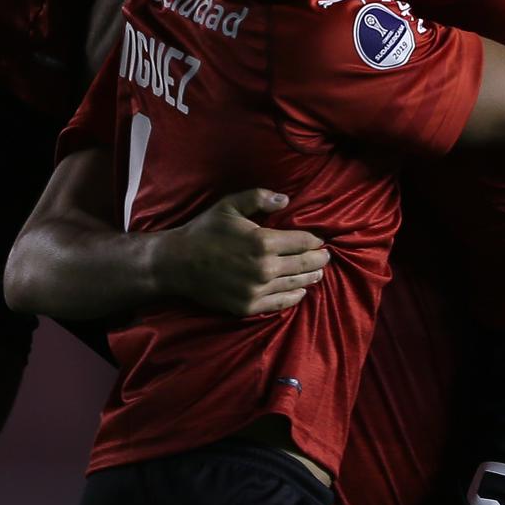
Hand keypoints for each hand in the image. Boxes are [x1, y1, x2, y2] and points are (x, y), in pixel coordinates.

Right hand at [161, 189, 329, 315]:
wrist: (178, 263)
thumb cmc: (205, 230)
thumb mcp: (230, 205)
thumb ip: (259, 198)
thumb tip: (286, 199)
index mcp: (263, 242)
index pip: (302, 242)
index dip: (315, 241)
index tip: (321, 240)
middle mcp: (264, 268)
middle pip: (304, 264)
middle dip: (319, 260)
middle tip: (326, 257)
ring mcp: (257, 290)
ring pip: (295, 284)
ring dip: (310, 278)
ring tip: (318, 273)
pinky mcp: (248, 306)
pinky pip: (279, 303)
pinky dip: (294, 297)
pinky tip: (300, 292)